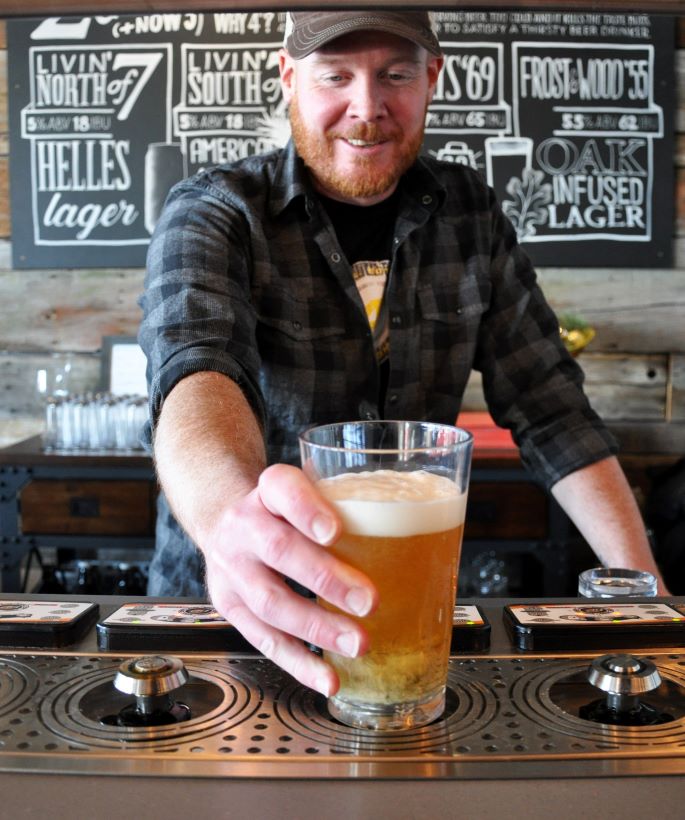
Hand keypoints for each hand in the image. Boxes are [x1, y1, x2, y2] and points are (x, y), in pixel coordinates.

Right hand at [201, 463, 378, 695]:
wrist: (225, 524)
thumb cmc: (284, 512)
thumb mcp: (307, 493)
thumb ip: (346, 505)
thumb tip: (421, 532)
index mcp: (268, 491)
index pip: (282, 488)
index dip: (307, 510)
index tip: (336, 531)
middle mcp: (243, 525)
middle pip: (280, 550)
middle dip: (326, 579)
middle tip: (369, 600)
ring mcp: (232, 569)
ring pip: (270, 602)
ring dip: (318, 627)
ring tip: (358, 643)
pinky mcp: (230, 607)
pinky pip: (264, 640)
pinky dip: (299, 663)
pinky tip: (328, 677)